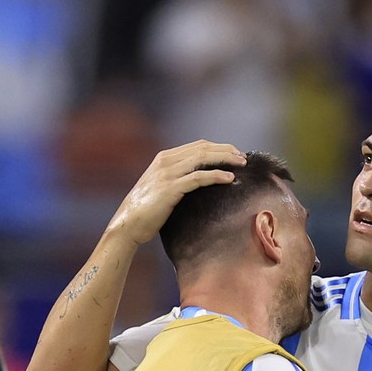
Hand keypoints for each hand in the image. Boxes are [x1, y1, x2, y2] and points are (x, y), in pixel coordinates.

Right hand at [105, 141, 246, 246]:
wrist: (127, 224)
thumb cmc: (145, 211)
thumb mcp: (160, 188)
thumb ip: (176, 179)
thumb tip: (197, 182)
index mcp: (164, 158)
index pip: (198, 146)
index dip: (219, 147)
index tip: (234, 154)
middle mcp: (166, 161)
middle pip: (203, 148)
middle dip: (226, 150)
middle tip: (243, 158)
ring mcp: (167, 173)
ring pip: (203, 158)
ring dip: (225, 159)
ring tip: (242, 164)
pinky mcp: (171, 189)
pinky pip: (198, 178)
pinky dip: (216, 175)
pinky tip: (229, 179)